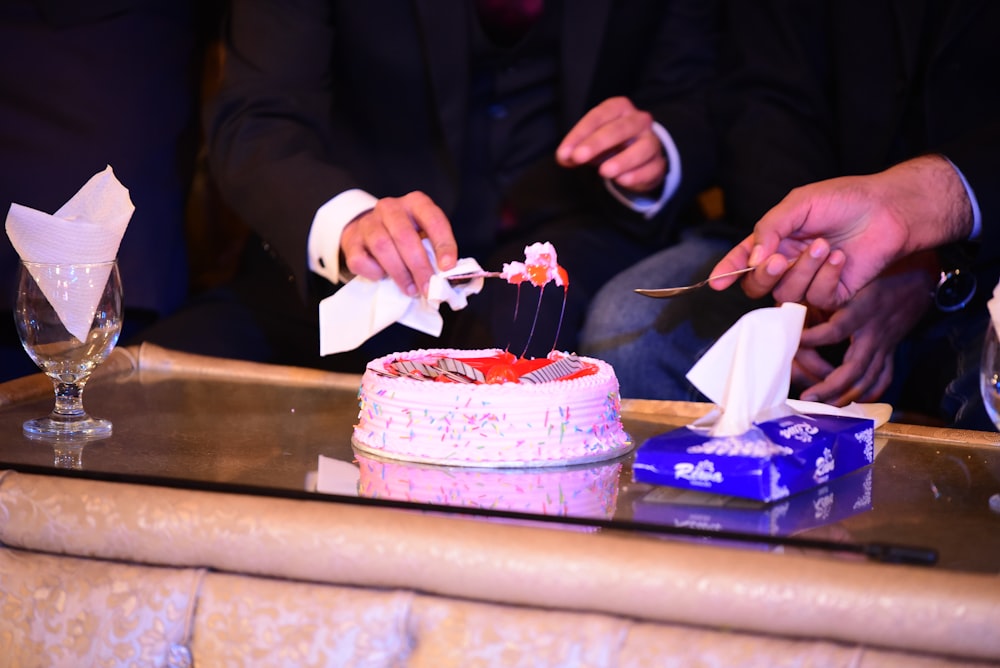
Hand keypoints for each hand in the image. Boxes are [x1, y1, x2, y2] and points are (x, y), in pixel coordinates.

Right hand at [340, 191, 457, 296]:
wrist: (367, 231)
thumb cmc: (404, 237)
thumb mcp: (423, 236)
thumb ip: (434, 252)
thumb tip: (447, 278)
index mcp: (416, 203)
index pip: (433, 219)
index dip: (443, 244)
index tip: (448, 267)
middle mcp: (390, 208)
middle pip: (404, 235)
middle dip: (419, 266)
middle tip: (428, 288)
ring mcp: (368, 222)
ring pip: (382, 246)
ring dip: (399, 273)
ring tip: (410, 289)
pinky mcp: (351, 240)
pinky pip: (361, 259)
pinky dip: (374, 272)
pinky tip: (383, 277)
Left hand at [556, 96, 665, 192]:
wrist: (638, 160)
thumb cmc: (610, 146)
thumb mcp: (589, 144)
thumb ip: (574, 149)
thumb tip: (564, 157)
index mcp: (619, 108)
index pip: (599, 116)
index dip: (580, 134)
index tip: (564, 152)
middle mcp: (639, 121)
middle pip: (620, 128)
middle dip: (597, 143)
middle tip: (578, 157)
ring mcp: (652, 141)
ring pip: (643, 147)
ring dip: (623, 160)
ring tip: (604, 172)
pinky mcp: (658, 163)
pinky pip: (652, 168)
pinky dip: (637, 175)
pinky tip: (622, 180)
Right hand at [708, 155, 972, 310]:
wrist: (888, 210)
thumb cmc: (844, 200)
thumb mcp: (798, 204)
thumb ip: (768, 229)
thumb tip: (751, 260)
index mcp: (775, 241)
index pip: (743, 260)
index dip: (727, 272)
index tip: (717, 283)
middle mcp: (788, 264)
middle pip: (757, 286)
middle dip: (765, 276)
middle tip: (781, 259)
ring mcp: (809, 281)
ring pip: (786, 294)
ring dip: (803, 270)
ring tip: (825, 245)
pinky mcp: (834, 294)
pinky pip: (817, 298)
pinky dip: (827, 277)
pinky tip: (841, 257)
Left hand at [790, 253, 937, 404]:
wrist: (919, 283)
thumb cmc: (877, 279)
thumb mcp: (851, 280)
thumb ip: (825, 293)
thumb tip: (792, 307)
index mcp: (861, 311)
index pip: (835, 330)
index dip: (814, 338)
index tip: (795, 343)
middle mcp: (873, 333)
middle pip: (853, 368)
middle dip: (830, 387)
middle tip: (808, 397)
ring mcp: (885, 346)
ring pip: (867, 380)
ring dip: (846, 397)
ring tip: (825, 406)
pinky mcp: (891, 352)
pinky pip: (883, 379)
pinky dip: (869, 393)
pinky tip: (854, 402)